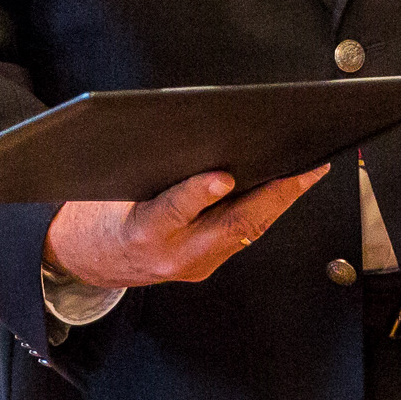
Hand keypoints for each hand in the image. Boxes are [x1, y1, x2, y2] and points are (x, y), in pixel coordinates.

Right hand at [41, 163, 330, 289]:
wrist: (91, 259)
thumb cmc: (102, 213)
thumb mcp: (111, 185)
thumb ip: (149, 167)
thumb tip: (193, 134)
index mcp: (141, 233)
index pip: (172, 213)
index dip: (198, 194)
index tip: (222, 176)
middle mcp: (173, 256)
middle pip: (231, 227)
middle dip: (273, 196)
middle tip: (305, 168)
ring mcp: (195, 265)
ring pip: (247, 232)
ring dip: (281, 200)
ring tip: (309, 169)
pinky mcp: (208, 265)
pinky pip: (243, 235)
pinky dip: (267, 208)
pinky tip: (286, 185)